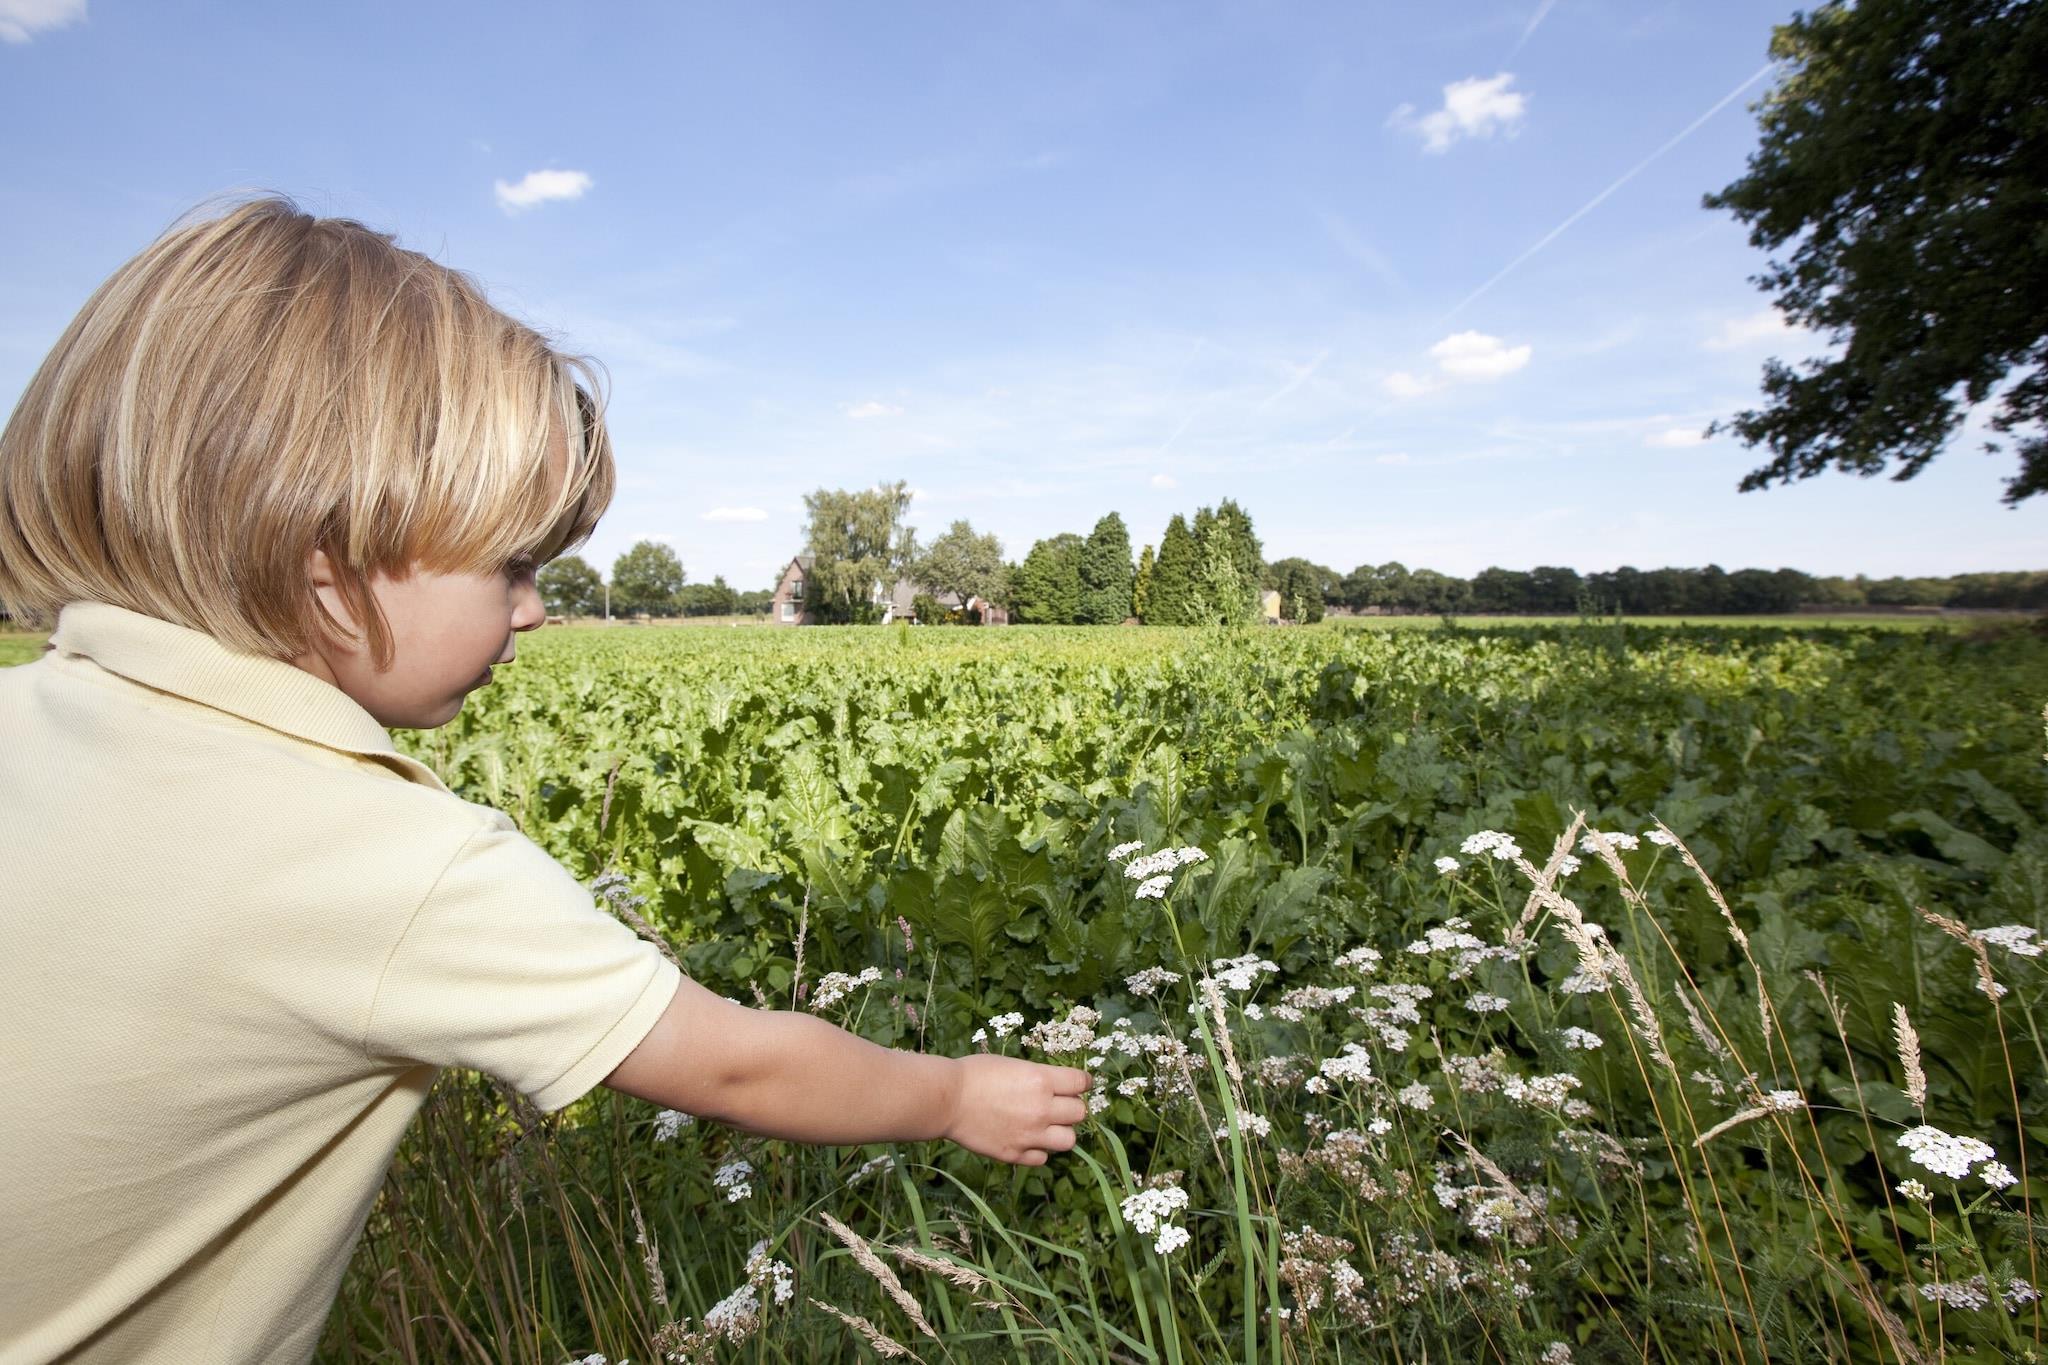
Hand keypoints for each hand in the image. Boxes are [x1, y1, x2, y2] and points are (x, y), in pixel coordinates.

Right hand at [943, 1054, 1090, 1164]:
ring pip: (1069, 1140)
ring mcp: (1030, 1134)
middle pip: (1080, 1113)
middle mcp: (1042, 1108)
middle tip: (1058, 1104)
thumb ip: (1038, 1078)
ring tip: (1046, 1126)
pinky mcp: (1015, 1154)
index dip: (1082, 1082)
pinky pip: (1043, 1158)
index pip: (1081, 1083)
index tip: (1079, 1084)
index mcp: (1041, 1080)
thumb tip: (1055, 1086)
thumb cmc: (975, 1074)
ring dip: (1061, 1132)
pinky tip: (1027, 1140)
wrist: (946, 1100)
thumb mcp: (1013, 1065)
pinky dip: (1039, 1150)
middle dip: (1071, 1107)